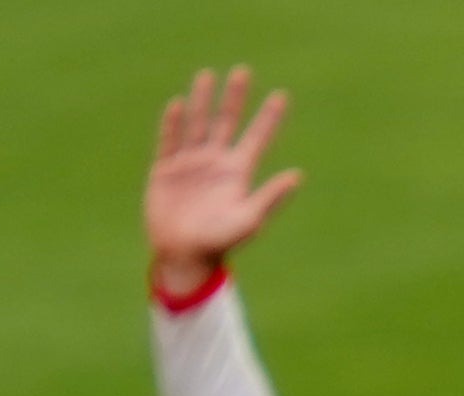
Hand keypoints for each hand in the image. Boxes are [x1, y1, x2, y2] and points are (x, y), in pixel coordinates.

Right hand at [146, 67, 300, 291]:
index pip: (257, 139)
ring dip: (202, 101)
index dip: (268, 118)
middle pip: (227, 122)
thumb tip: (297, 176)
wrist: (184, 257)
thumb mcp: (249, 220)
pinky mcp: (166, 169)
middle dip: (234, 98)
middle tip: (243, 71)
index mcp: (237, 174)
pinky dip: (173, 123)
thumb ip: (270, 197)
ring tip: (208, 75)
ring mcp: (190, 164)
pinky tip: (178, 105)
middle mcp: (215, 163)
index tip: (282, 95)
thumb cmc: (219, 243)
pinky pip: (169, 140)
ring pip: (198, 124)